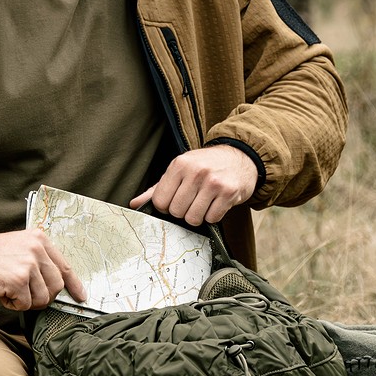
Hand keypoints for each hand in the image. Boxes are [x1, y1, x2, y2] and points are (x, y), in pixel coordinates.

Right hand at [0, 230, 84, 309]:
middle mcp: (37, 249)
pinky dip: (13, 305)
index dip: (74, 285)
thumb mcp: (19, 249)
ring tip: (9, 291)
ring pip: (43, 298)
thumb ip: (38, 260)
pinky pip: (26, 305)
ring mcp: (28, 264)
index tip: (81, 296)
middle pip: (57, 286)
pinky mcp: (18, 280)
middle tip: (24, 296)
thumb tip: (59, 285)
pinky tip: (2, 293)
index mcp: (40, 239)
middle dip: (43, 298)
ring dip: (26, 302)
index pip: (65, 266)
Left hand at [131, 144, 258, 225]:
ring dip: (198, 216)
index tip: (175, 201)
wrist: (241, 157)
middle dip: (183, 212)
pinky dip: (213, 216)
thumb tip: (135, 204)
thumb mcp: (180, 170)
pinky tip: (216, 203)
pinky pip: (212, 218)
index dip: (166, 207)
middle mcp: (196, 172)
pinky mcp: (229, 192)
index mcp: (179, 165)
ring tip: (204, 203)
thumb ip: (158, 188)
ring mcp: (213, 182)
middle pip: (176, 212)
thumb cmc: (206, 166)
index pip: (160, 201)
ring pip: (193, 218)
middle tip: (192, 201)